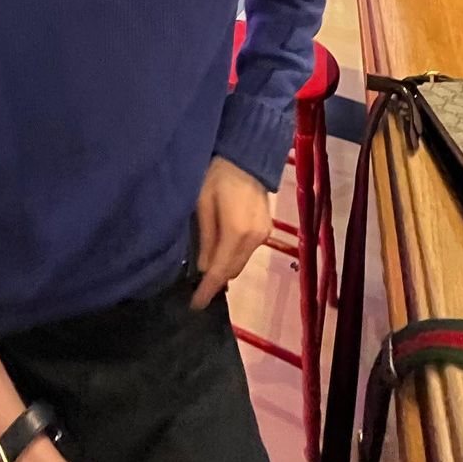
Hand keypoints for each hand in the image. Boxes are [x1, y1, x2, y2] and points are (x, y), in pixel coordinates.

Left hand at [191, 156, 270, 309]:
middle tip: (197, 290)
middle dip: (216, 282)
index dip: (207, 291)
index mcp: (236, 232)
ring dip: (226, 269)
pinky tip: (221, 253)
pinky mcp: (267, 229)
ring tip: (207, 273)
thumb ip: (205, 238)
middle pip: (233, 271)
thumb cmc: (216, 175)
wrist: (246, 155)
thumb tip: (204, 269)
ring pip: (241, 262)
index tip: (195, 306)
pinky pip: (248, 252)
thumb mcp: (202, 204)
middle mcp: (254, 238)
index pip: (220, 271)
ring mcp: (263, 234)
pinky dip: (234, 256)